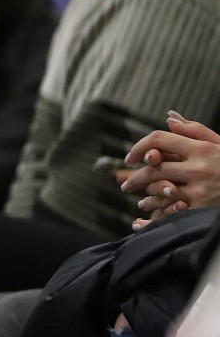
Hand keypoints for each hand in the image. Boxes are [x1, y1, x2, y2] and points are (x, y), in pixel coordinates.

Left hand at [119, 110, 219, 228]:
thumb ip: (195, 131)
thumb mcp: (219, 144)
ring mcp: (200, 190)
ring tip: (140, 200)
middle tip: (126, 185)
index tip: (130, 158)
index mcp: (201, 149)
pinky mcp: (202, 209)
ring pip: (160, 191)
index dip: (139, 146)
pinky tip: (146, 218)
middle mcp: (198, 168)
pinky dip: (155, 217)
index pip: (159, 139)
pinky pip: (171, 212)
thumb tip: (169, 119)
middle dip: (135, 177)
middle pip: (154, 168)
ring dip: (145, 197)